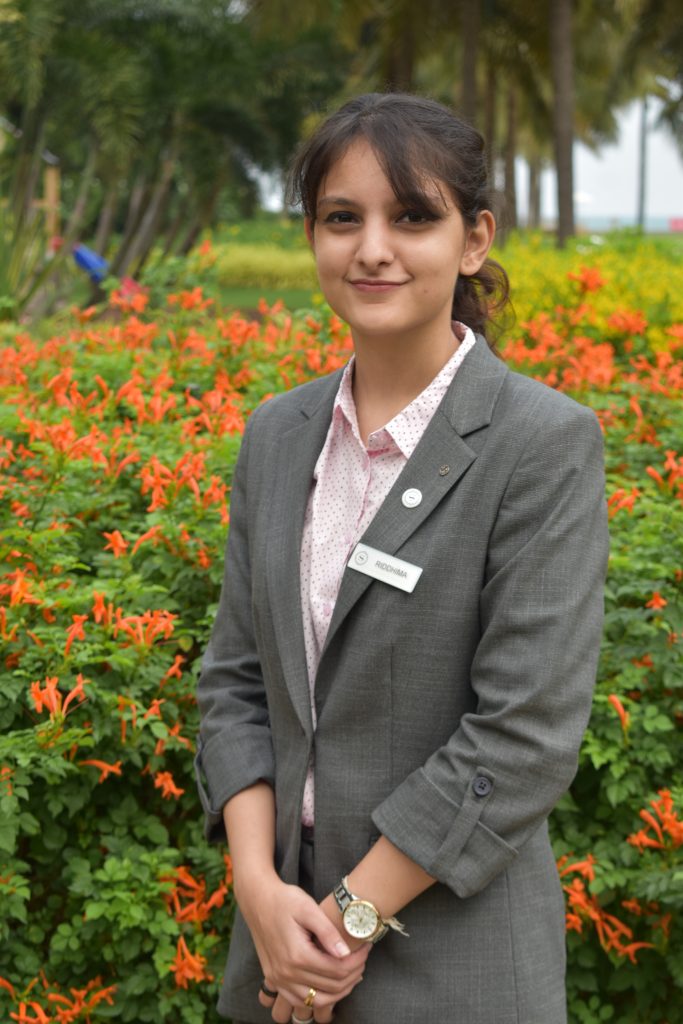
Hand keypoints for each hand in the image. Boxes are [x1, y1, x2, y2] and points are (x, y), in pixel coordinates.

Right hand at [239, 875, 369, 1021]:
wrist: (257, 900)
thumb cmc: (284, 899)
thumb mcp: (308, 908)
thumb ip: (328, 932)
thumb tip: (346, 953)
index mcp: (297, 955)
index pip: (337, 970)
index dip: (357, 961)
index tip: (366, 948)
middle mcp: (286, 973)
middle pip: (331, 987)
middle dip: (353, 974)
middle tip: (363, 958)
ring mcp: (279, 979)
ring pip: (317, 1001)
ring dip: (339, 991)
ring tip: (352, 972)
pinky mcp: (275, 980)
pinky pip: (300, 1001)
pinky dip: (319, 997)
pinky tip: (330, 984)